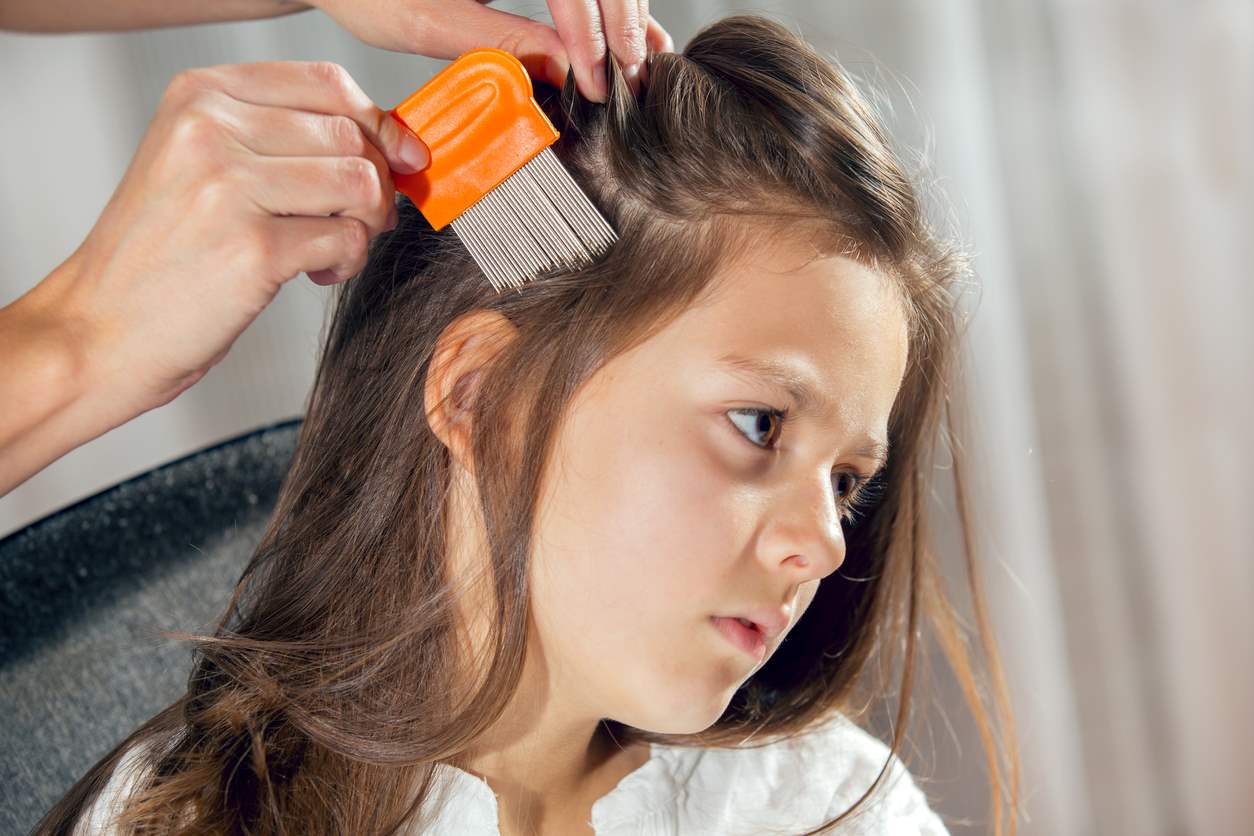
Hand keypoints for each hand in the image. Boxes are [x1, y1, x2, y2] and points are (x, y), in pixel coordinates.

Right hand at [45, 60, 428, 420]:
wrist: (102, 327)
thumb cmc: (165, 253)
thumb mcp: (206, 165)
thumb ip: (285, 139)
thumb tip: (396, 143)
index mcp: (200, 95)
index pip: (326, 82)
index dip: (377, 123)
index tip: (396, 158)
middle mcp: (210, 128)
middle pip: (351, 136)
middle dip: (376, 184)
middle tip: (357, 222)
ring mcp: (230, 185)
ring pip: (359, 184)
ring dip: (366, 225)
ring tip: (332, 250)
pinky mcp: (253, 247)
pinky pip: (347, 239)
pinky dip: (347, 262)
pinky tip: (314, 273)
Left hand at [309, 0, 673, 101]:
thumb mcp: (429, 22)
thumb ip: (501, 42)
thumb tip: (561, 71)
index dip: (589, 33)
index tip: (594, 83)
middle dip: (623, 22)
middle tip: (632, 79)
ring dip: (624, 11)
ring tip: (637, 61)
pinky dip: (607, 2)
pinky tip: (625, 34)